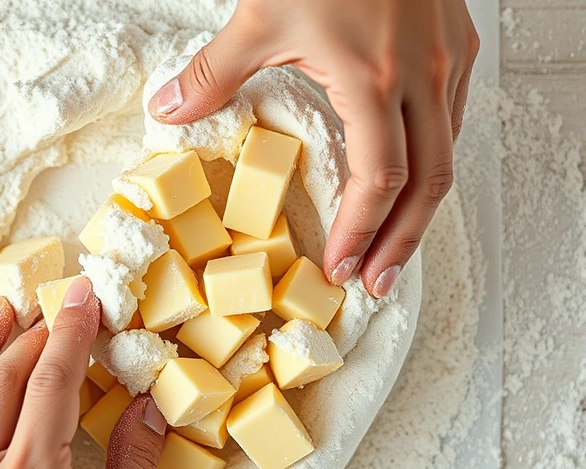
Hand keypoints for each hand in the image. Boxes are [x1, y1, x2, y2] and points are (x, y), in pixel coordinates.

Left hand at [149, 0, 478, 297]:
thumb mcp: (261, 15)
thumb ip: (213, 72)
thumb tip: (169, 110)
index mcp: (373, 81)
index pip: (380, 181)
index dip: (362, 233)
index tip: (341, 267)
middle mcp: (423, 79)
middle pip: (428, 185)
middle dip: (403, 242)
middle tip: (378, 283)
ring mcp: (448, 62)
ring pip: (448, 156)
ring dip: (422, 210)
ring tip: (393, 249)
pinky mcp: (457, 47)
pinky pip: (453, 122)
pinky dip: (433, 163)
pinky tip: (410, 181)